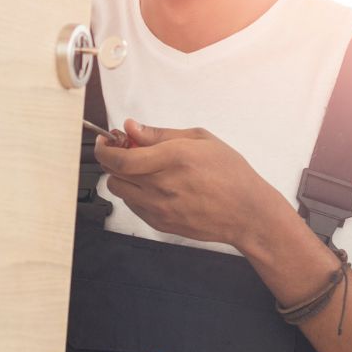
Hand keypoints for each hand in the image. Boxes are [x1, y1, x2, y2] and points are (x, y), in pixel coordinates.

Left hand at [94, 120, 284, 247]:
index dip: (104, 148)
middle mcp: (163, 185)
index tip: (105, 141)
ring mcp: (160, 208)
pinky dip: (134, 193)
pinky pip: (132, 206)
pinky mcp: (160, 223)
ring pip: (119, 191)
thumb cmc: (231, 174)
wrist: (247, 213)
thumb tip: (132, 128)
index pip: (120, 158)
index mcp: (174, 158)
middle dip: (112, 159)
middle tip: (124, 150)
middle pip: (114, 174)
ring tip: (141, 169)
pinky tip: (154, 186)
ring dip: (122, 177)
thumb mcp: (201, 140)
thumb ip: (161, 134)